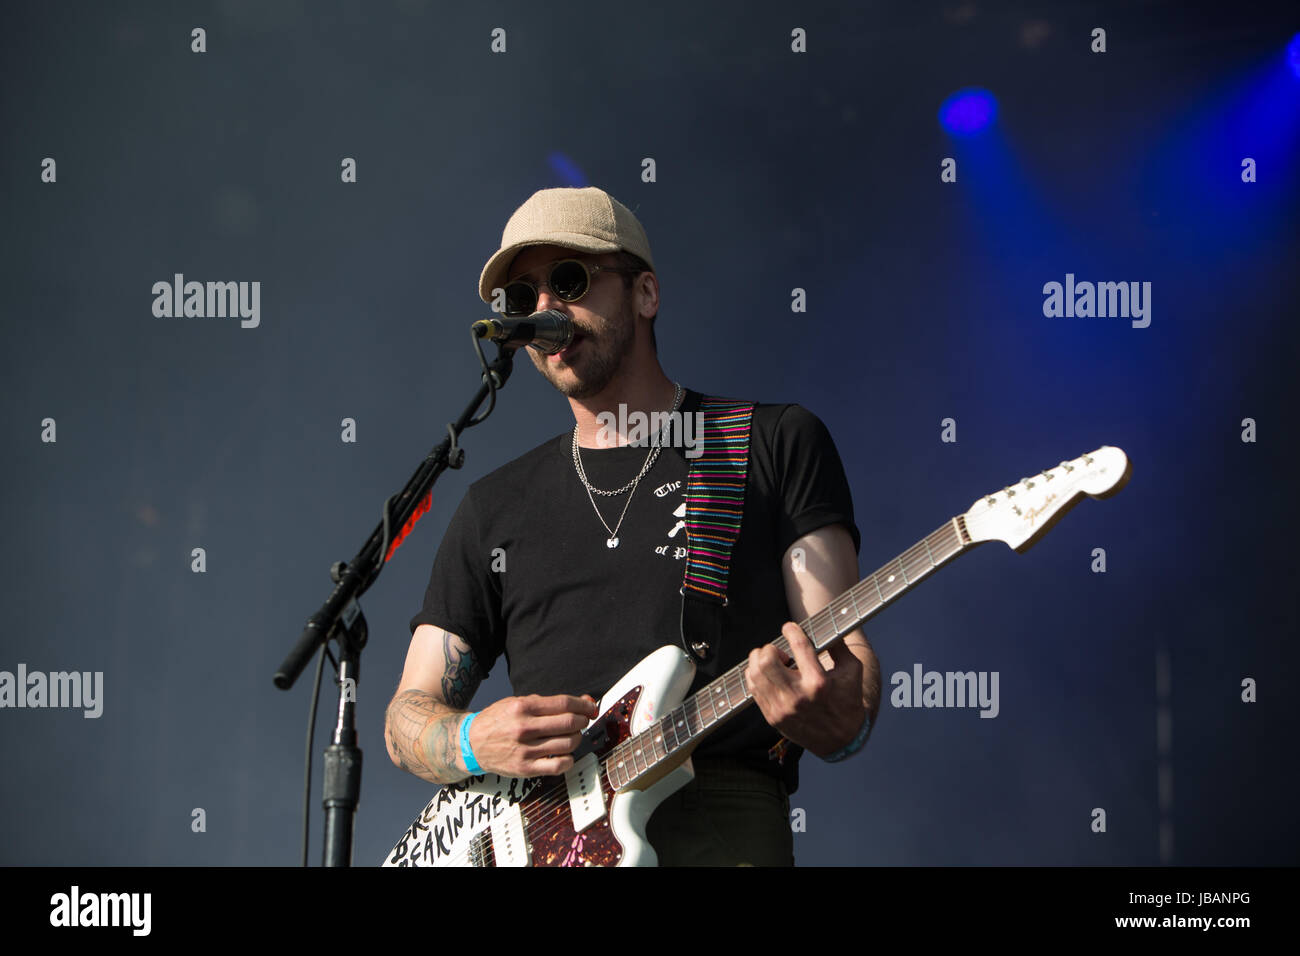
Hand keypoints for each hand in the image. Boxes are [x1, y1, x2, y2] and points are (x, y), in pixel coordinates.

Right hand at [467, 693, 598, 777]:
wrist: (471, 743)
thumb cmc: (497, 720)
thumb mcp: (518, 702)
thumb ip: (549, 703)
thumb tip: (583, 701)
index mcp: (523, 707)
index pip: (564, 704)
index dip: (583, 705)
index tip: (590, 707)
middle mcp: (524, 728)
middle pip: (569, 723)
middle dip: (582, 720)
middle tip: (582, 720)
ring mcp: (525, 750)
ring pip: (568, 744)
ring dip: (577, 738)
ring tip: (571, 735)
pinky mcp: (525, 769)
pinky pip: (558, 766)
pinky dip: (569, 759)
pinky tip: (565, 753)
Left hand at [746, 622, 865, 757]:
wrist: (841, 740)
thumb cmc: (848, 701)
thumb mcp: (852, 671)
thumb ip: (838, 645)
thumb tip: (826, 624)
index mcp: (819, 683)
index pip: (798, 646)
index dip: (791, 630)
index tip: (789, 627)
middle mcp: (797, 696)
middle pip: (766, 659)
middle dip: (770, 648)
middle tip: (781, 653)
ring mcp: (782, 708)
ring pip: (754, 673)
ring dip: (760, 661)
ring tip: (775, 665)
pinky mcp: (772, 717)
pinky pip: (753, 688)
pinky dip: (757, 676)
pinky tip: (770, 677)